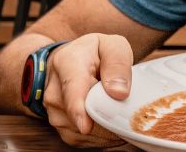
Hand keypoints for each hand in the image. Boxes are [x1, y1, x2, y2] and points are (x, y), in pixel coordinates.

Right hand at [41, 33, 132, 147]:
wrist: (70, 62)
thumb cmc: (95, 54)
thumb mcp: (112, 46)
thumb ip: (117, 64)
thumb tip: (119, 93)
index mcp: (67, 63)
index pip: (72, 90)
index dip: (78, 110)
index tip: (85, 127)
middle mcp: (55, 91)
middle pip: (81, 115)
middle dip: (108, 118)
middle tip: (129, 111)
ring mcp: (55, 112)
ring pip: (83, 132)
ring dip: (106, 127)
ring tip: (117, 109)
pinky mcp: (62, 128)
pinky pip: (84, 140)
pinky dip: (102, 135)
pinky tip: (109, 121)